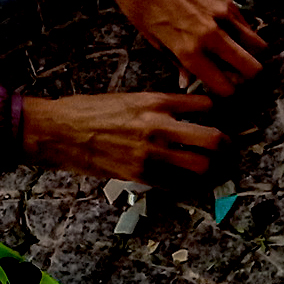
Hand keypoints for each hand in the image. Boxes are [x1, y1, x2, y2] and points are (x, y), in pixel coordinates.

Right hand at [20, 93, 223, 183]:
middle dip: (226, 146)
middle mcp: (158, 125)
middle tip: (227, 149)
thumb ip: (158, 106)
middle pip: (214, 139)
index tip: (220, 119)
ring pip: (202, 166)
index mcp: (155, 101)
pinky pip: (177, 185)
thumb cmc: (88, 112)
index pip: (206, 105)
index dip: (218, 113)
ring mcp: (150, 152)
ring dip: (209, 168)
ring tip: (208, 167)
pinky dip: (185, 184)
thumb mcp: (127, 98)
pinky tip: (185, 181)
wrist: (56, 130)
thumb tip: (186, 114)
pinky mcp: (140, 174)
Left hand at [97, 0, 266, 95]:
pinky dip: (244, 34)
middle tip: (234, 72)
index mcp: (188, 50)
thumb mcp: (150, 38)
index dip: (225, 91)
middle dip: (247, 76)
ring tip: (236, 52)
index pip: (226, 86)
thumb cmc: (138, 2)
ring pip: (258, 47)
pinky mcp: (227, 1)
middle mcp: (211, 36)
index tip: (220, 86)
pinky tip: (229, 32)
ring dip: (250, 54)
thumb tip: (189, 82)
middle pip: (253, 69)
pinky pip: (247, 26)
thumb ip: (176, 62)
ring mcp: (223, 17)